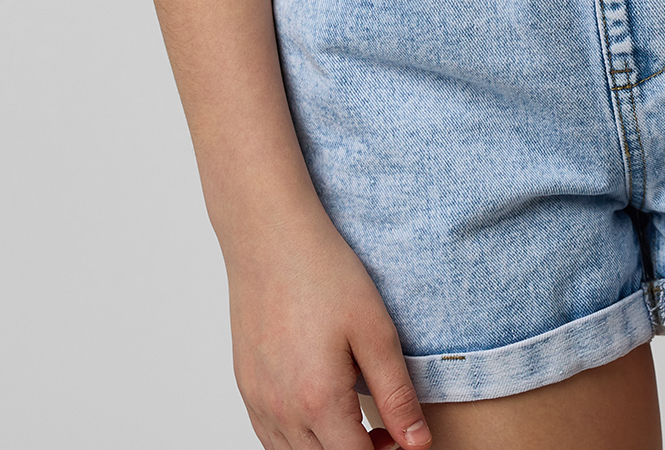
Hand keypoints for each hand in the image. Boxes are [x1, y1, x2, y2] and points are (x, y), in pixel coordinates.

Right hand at [226, 202, 430, 449]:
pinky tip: (318, 406)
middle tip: (386, 427)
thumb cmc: (324, 273)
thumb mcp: (375, 330)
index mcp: (317, 400)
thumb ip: (397, 394)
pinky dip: (297, 437)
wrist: (270, 236)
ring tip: (355, 416)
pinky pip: (269, 436)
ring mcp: (257, 401)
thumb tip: (418, 444)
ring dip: (326, 448)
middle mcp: (280, 411)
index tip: (402, 436)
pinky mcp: (245, 386)